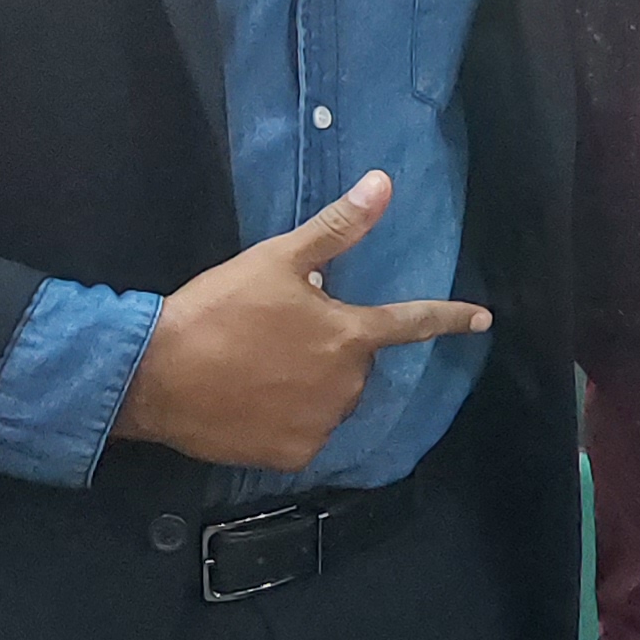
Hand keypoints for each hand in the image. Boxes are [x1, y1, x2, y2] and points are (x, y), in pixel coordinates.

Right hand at [112, 174, 488, 470]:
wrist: (156, 374)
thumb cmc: (218, 310)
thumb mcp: (276, 259)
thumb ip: (337, 228)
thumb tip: (384, 184)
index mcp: (350, 336)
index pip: (412, 322)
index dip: (450, 318)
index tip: (483, 319)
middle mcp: (347, 385)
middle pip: (355, 362)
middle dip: (330, 347)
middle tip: (277, 334)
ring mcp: (321, 425)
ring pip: (331, 398)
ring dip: (310, 383)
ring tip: (257, 367)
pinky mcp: (293, 456)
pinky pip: (304, 432)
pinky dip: (287, 418)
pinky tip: (251, 401)